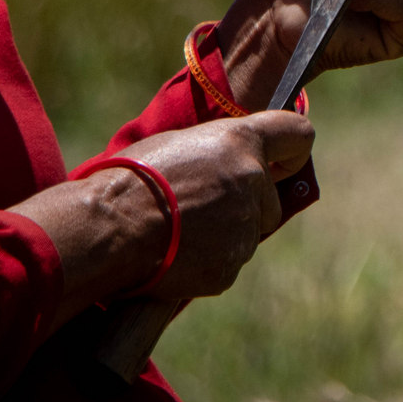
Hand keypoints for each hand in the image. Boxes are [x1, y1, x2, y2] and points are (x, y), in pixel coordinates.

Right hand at [11, 111, 314, 328]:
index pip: (298, 135)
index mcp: (241, 142)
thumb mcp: (177, 144)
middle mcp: (253, 181)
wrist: (104, 229)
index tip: (282, 163)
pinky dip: (205, 262)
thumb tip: (234, 160)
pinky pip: (226, 263)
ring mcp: (245, 227)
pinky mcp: (231, 266)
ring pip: (246, 233)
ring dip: (221, 233)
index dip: (291, 152)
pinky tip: (172, 253)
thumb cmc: (129, 179)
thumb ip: (218, 151)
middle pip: (269, 198)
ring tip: (174, 229)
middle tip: (197, 205)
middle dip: (244, 205)